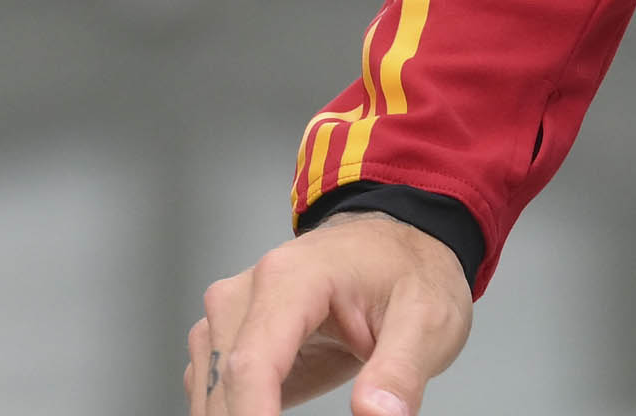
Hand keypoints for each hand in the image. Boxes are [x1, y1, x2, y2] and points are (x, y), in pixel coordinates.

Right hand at [188, 212, 471, 414]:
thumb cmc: (407, 271)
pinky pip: (212, 393)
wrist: (394, 240)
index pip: (250, 364)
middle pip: (220, 386)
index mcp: (289, 280)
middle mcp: (244, 294)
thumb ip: (401, 369)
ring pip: (207, 394)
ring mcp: (229, 316)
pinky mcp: (227, 340)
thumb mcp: (428, 318)